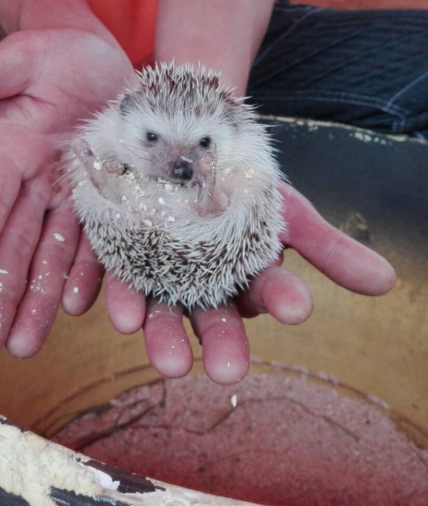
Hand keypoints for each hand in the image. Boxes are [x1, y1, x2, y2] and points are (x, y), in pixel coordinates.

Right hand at [0, 27, 135, 358]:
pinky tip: (76, 306)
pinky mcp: (109, 202)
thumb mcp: (22, 58)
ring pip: (52, 257)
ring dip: (38, 302)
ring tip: (24, 345)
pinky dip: (89, 275)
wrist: (104, 63)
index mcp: (9, 155)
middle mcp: (36, 186)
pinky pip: (100, 244)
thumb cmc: (59, 56)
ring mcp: (73, 199)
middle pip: (13, 247)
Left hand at [104, 181, 394, 384]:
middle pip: (213, 314)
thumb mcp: (286, 206)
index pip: (271, 290)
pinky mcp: (120, 254)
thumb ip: (329, 248)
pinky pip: (116, 277)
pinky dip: (117, 294)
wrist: (188, 136)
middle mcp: (205, 283)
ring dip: (161, 331)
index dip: (282, 296)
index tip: (298, 305)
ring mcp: (159, 271)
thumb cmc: (242, 179)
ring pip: (161, 307)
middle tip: (227, 369)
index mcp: (248, 274)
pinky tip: (115, 310)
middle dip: (220, 339)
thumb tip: (389, 283)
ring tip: (163, 356)